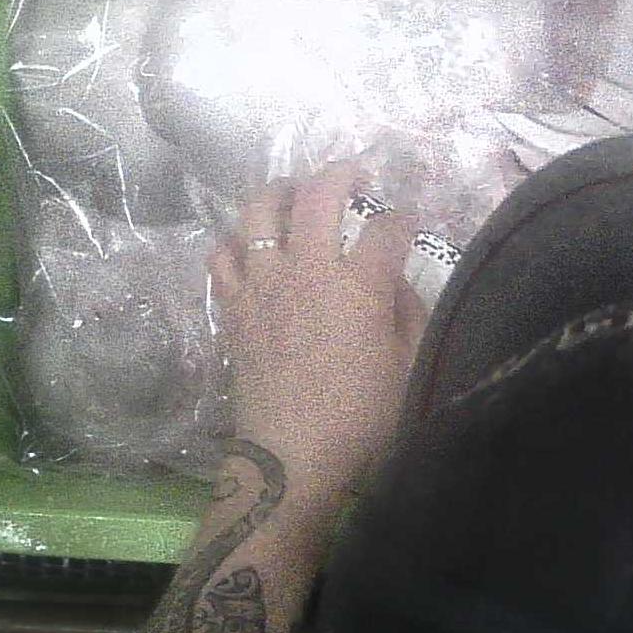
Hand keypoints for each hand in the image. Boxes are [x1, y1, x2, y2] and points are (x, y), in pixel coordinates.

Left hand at [211, 164, 422, 513]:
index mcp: (359, 286)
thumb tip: (396, 282)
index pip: (386, 228)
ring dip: (279, 191)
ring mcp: (263, 286)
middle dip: (340, 174)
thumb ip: (409, 314)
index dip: (402, 219)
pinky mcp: (234, 307)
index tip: (407, 223)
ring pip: (259, 212)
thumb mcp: (409, 368)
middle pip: (317, 196)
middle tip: (354, 174)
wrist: (291, 458)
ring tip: (293, 192)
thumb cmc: (360, 419)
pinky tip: (249, 244)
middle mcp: (307, 271)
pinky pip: (223, 255)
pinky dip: (235, 240)